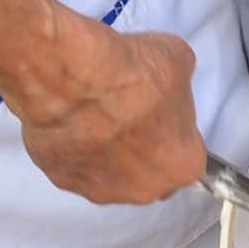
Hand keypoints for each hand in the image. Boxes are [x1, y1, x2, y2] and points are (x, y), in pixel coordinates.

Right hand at [4, 16, 207, 205]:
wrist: (74, 82)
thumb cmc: (129, 78)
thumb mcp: (177, 59)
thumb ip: (179, 80)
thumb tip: (167, 73)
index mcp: (181, 165)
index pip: (187, 155)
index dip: (176, 130)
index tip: (166, 112)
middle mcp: (143, 188)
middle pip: (149, 172)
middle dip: (143, 146)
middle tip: (132, 111)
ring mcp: (99, 188)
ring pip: (108, 172)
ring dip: (106, 148)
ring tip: (97, 110)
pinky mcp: (61, 178)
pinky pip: (72, 164)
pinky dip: (73, 145)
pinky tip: (72, 116)